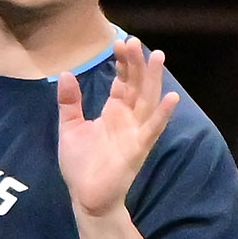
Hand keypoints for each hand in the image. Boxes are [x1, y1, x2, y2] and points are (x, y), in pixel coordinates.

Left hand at [57, 37, 177, 216]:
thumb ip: (70, 102)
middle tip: (134, 41)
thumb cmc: (81, 164)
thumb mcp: (70, 128)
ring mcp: (135, 132)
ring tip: (157, 57)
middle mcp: (127, 118)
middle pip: (136, 85)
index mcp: (113, 112)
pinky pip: (152, 130)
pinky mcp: (137, 149)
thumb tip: (65, 73)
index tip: (120, 43)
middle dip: (136, 64)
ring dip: (153, 80)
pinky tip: (172, 98)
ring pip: (147, 101)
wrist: (86, 197)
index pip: (122, 81)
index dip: (123, 63)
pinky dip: (162, 115)